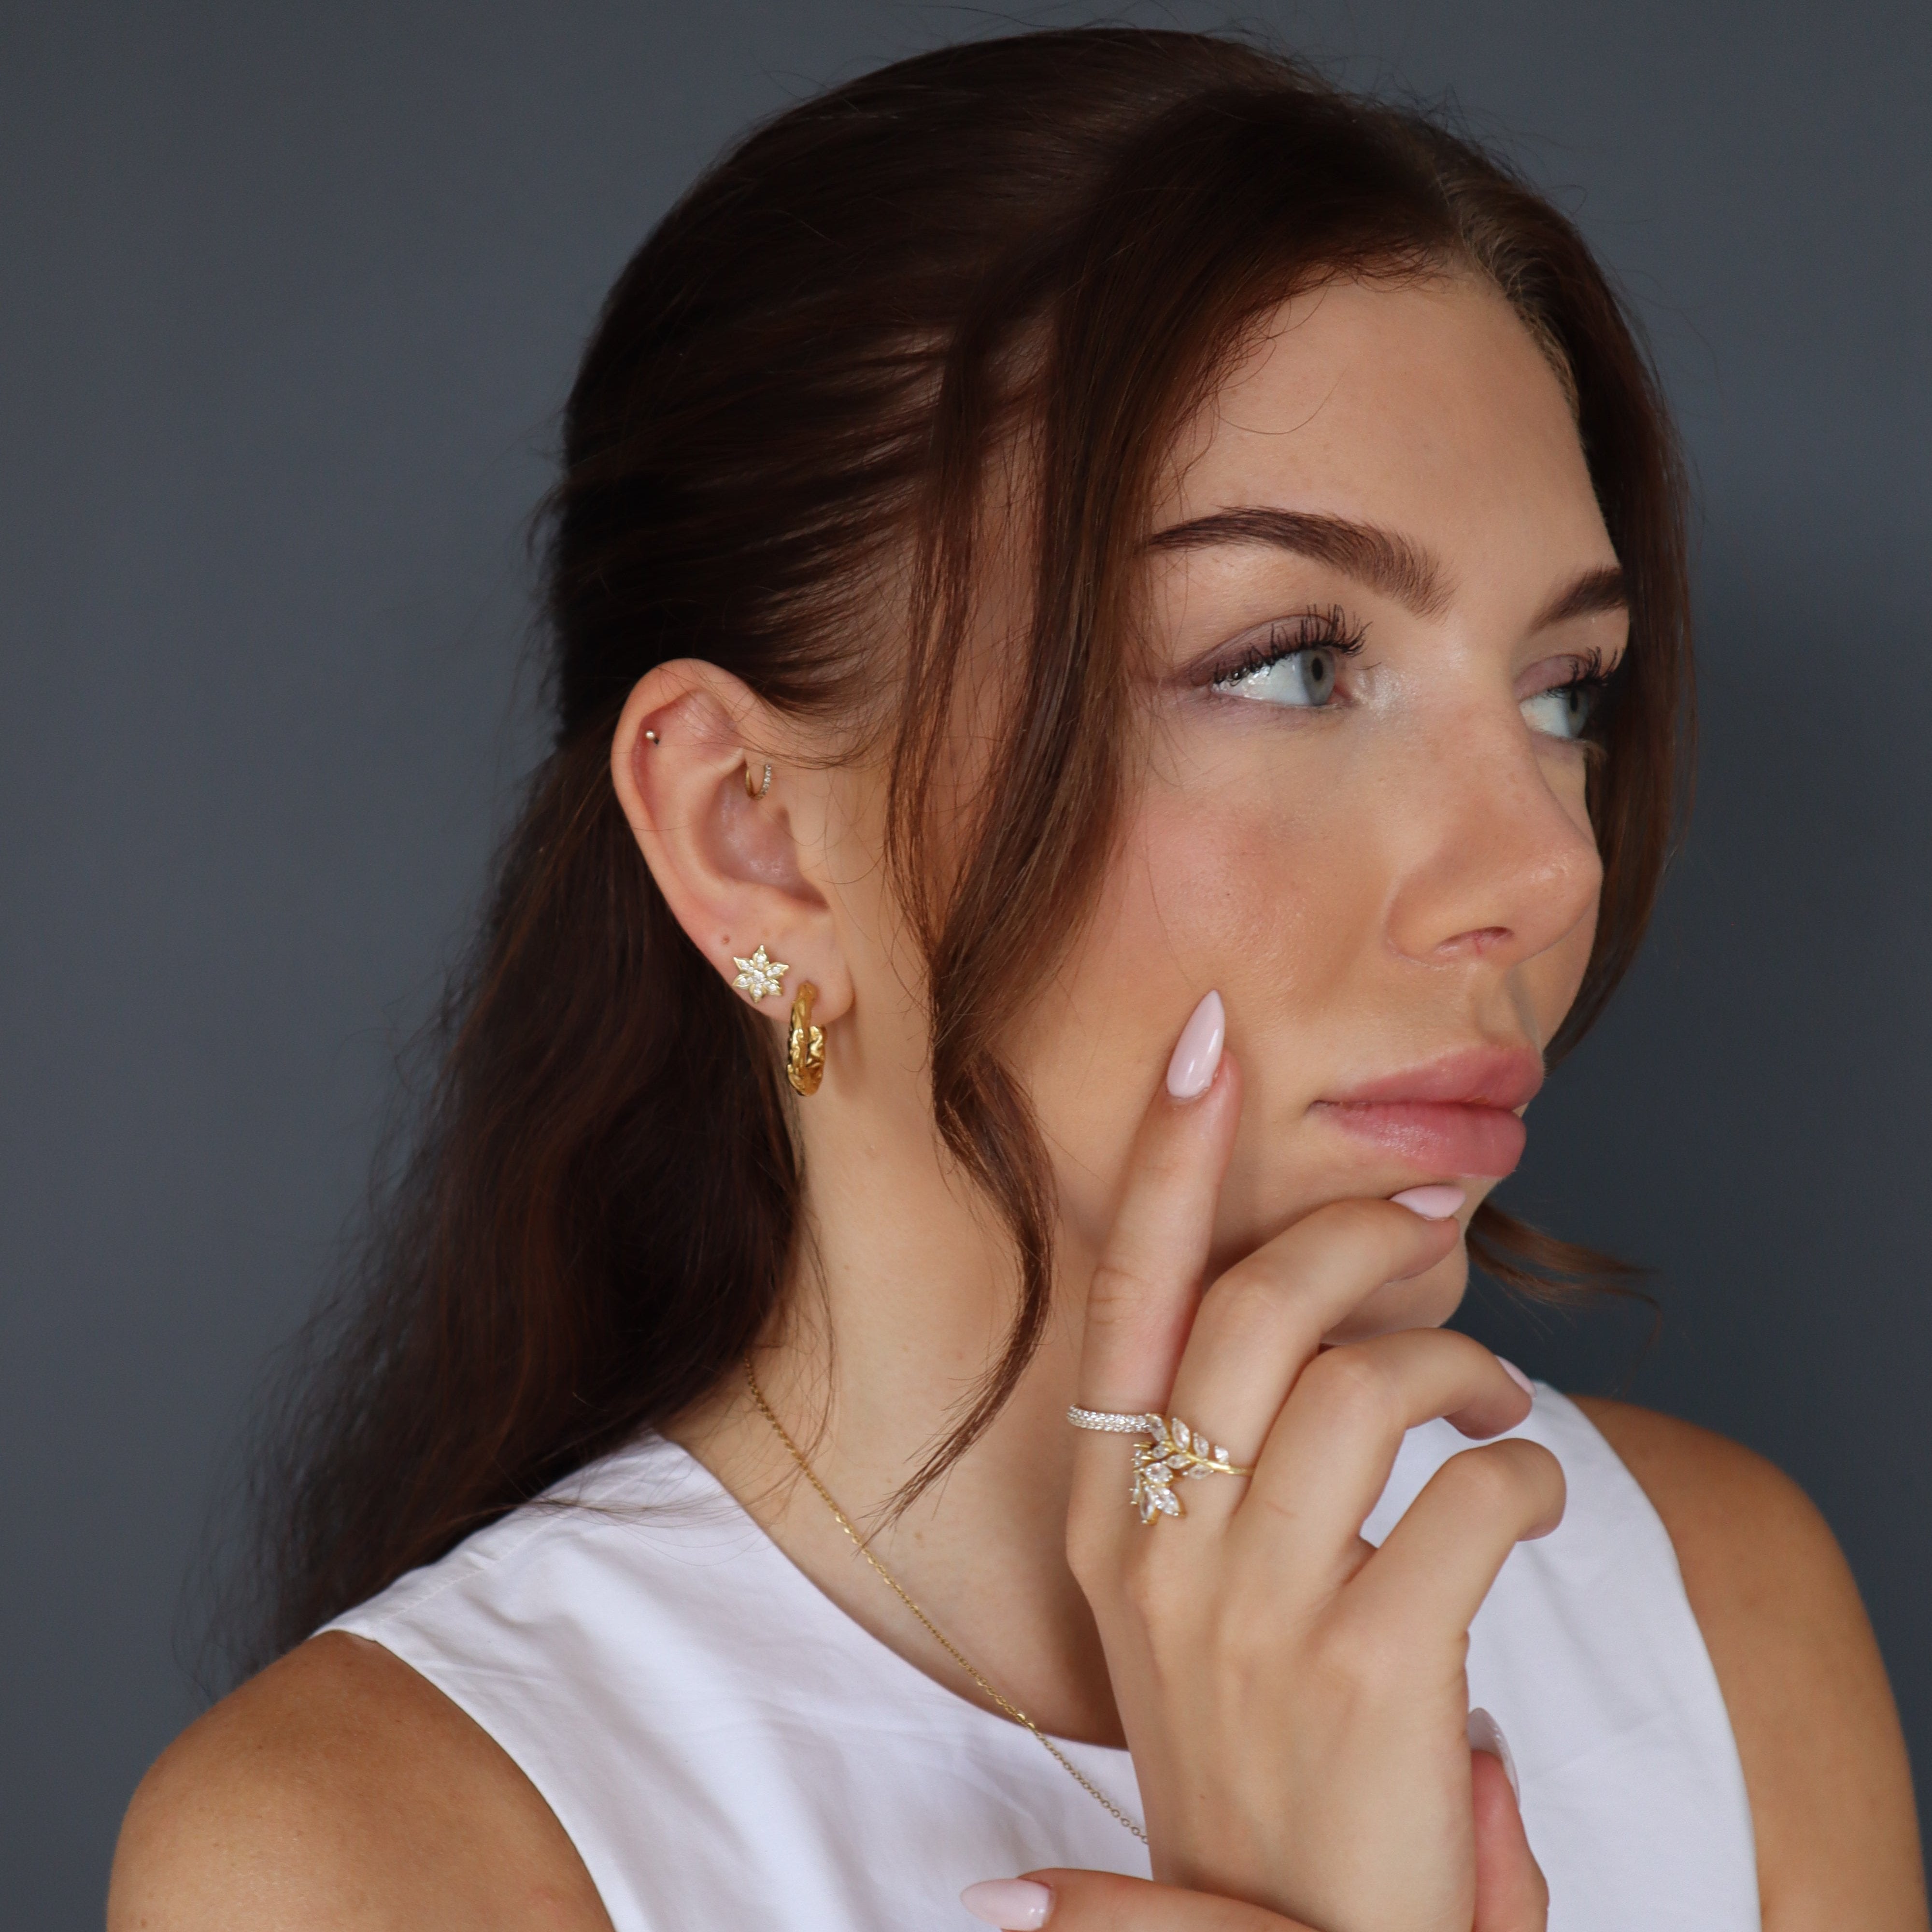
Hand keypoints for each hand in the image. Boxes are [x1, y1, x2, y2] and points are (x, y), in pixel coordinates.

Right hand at [1063, 1006, 1564, 1930]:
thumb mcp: (1191, 1606)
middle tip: (1431, 1215)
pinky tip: (1524, 1498)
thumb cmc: (1257, 1758)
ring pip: (1368, 1384)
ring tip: (1493, 1399)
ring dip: (1461, 1363)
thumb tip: (1329, 1331)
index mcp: (1110, 1520)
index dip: (1171, 1159)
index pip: (1132, 1299)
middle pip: (1261, 1308)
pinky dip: (1524, 1476)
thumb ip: (1221, 1473)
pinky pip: (1471, 1497)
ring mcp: (1254, 1613)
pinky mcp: (1368, 1671)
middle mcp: (1161, 1549)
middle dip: (1359, 1232)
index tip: (1207, 1039)